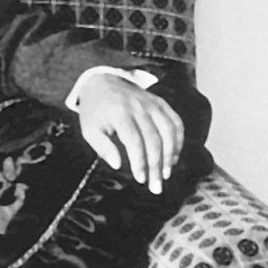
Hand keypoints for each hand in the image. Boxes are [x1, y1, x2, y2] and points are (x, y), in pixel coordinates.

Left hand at [76, 74, 183, 194]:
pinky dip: (178, 140)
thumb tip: (118, 165)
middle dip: (156, 166)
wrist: (102, 81)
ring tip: (166, 174)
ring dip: (170, 155)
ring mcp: (152, 104)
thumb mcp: (89, 129)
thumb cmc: (95, 111)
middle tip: (156, 186)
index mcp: (120, 113)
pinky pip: (176, 122)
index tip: (140, 179)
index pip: (135, 141)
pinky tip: (174, 156)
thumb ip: (102, 147)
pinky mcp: (161, 103)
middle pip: (154, 140)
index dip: (140, 162)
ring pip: (169, 131)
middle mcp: (139, 107)